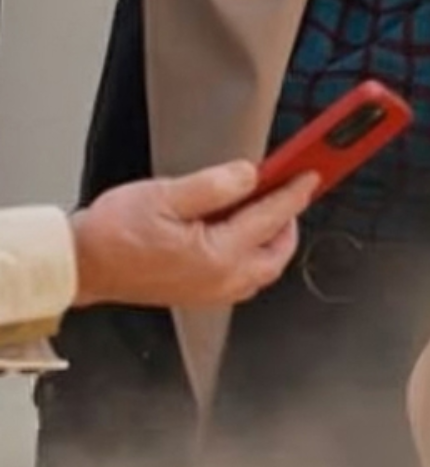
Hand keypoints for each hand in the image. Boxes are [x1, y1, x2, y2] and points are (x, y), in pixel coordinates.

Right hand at [69, 162, 318, 308]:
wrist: (81, 265)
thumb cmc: (113, 233)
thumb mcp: (167, 195)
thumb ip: (214, 185)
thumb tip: (249, 175)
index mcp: (218, 255)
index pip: (271, 218)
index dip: (294, 192)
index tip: (311, 174)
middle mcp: (221, 280)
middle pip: (277, 252)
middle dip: (289, 221)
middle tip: (291, 192)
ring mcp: (211, 291)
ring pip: (263, 268)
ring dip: (273, 239)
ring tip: (269, 208)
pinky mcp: (199, 293)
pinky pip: (243, 276)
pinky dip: (253, 253)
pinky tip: (242, 231)